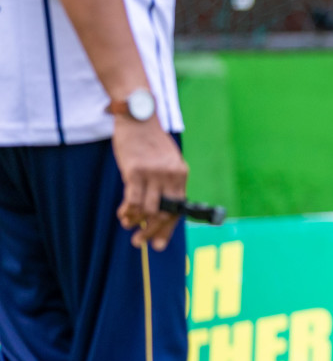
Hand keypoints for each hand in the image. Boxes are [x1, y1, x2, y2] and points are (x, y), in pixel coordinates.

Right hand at [112, 116, 187, 249]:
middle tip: (141, 242)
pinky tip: (123, 216)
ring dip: (137, 223)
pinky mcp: (135, 171)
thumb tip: (158, 208)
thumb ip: (166, 181)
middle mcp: (170, 175)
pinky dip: (128, 212)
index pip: (178, 208)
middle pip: (165, 213)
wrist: (138, 117)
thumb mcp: (166, 160)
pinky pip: (132, 200)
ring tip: (129, 227)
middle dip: (153, 231)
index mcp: (181, 173)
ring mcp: (153, 174)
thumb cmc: (149, 140)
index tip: (160, 242)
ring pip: (148, 209)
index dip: (169, 228)